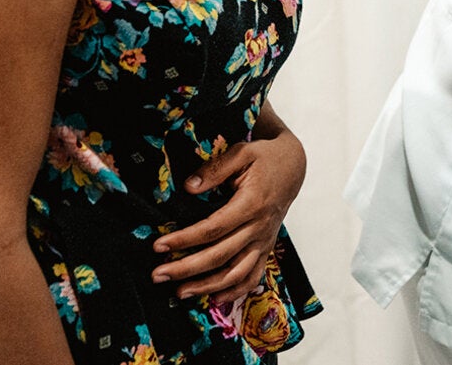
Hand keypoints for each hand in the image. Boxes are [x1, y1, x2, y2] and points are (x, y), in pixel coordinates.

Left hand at [150, 130, 305, 304]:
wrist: (293, 166)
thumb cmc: (265, 158)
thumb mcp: (242, 152)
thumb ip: (215, 169)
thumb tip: (188, 187)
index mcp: (252, 203)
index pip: (213, 228)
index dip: (184, 239)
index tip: (159, 246)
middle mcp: (260, 226)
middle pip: (221, 255)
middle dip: (186, 268)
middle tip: (158, 275)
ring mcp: (264, 240)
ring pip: (236, 272)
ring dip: (207, 286)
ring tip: (180, 292)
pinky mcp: (266, 246)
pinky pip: (254, 275)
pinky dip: (236, 291)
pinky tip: (215, 299)